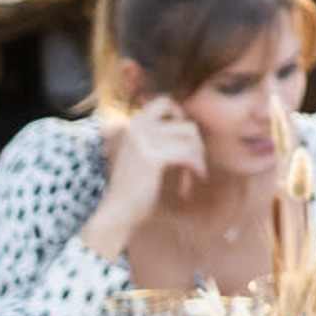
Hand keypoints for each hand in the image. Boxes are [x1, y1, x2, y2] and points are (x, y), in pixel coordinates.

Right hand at [93, 96, 204, 239]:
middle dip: (196, 144)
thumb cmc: (135, 188)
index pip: (165, 102)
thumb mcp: (144, 155)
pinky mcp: (152, 156)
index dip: (183, 119)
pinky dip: (195, 169)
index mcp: (133, 123)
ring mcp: (144, 139)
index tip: (188, 142)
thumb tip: (192, 127)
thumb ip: (159, 138)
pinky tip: (190, 184)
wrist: (117, 212)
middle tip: (195, 164)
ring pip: (191, 139)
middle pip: (186, 123)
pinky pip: (188, 154)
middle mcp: (137, 126)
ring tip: (192, 176)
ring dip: (197, 159)